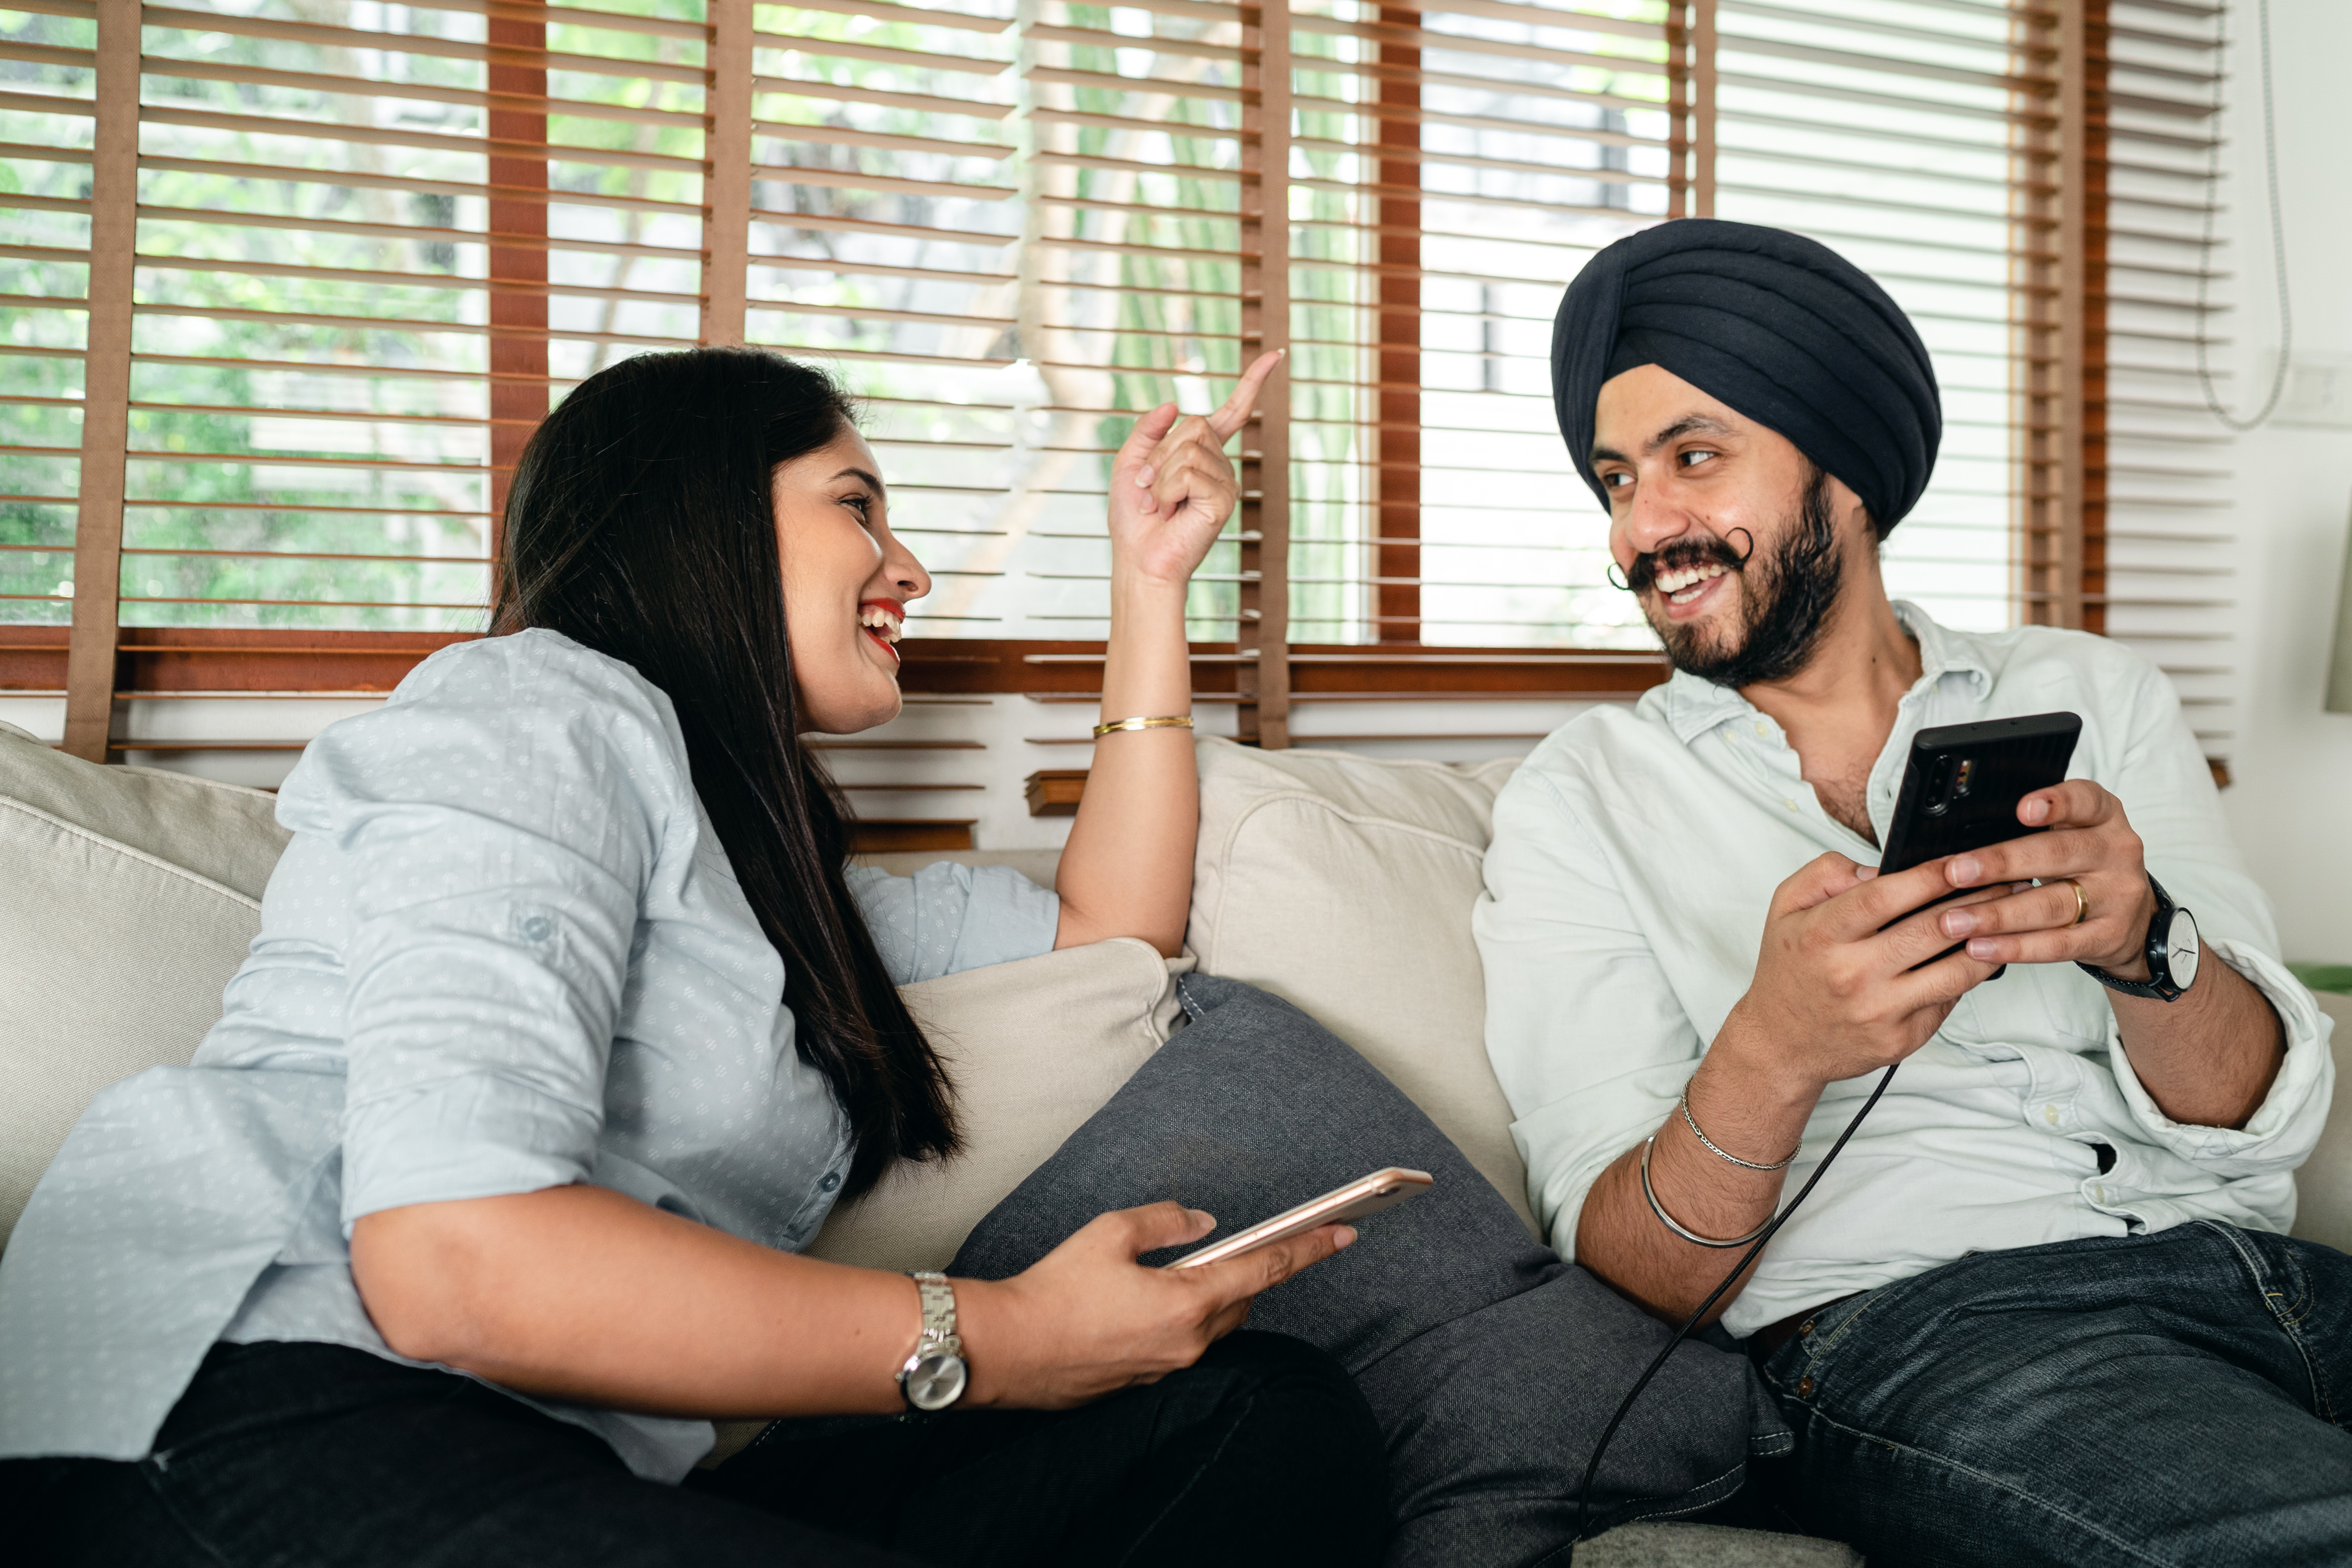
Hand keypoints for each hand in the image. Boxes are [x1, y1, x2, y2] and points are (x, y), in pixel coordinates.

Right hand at [951, 1200, 1351, 1410]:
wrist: (1009, 1350)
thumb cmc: (1055, 1291)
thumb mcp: (1110, 1233)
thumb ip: (1163, 1221)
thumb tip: (1200, 1223)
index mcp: (1187, 1302)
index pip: (1266, 1269)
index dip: (1308, 1248)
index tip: (1345, 1234)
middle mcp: (1188, 1342)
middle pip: (1242, 1300)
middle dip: (1248, 1271)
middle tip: (1244, 1246)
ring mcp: (1169, 1367)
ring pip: (1215, 1325)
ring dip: (1213, 1297)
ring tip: (1184, 1272)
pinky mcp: (1147, 1380)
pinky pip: (1185, 1345)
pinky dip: (1184, 1319)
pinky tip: (1151, 1304)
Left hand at [1105, 350, 1282, 588]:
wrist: (1138, 559)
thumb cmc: (1133, 517)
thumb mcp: (1129, 462)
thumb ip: (1148, 431)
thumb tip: (1174, 403)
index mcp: (1202, 453)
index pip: (1234, 412)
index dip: (1253, 382)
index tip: (1276, 355)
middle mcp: (1220, 465)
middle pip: (1194, 425)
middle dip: (1159, 453)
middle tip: (1147, 487)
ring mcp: (1225, 483)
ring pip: (1188, 449)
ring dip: (1159, 476)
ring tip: (1157, 504)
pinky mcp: (1224, 501)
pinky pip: (1190, 473)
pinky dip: (1167, 490)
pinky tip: (1169, 512)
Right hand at [1714, 853, 2012, 1096]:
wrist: (1782, 1043)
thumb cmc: (1789, 971)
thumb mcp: (1784, 908)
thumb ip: (1825, 874)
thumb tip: (1877, 869)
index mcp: (1822, 935)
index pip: (1884, 897)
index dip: (1930, 876)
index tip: (1962, 861)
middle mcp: (1851, 974)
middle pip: (1930, 930)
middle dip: (1976, 900)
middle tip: (2006, 880)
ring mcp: (1879, 1011)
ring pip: (1954, 971)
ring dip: (1989, 940)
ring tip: (2008, 917)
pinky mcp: (1901, 1039)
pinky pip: (1948, 1000)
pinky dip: (1968, 976)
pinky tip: (1981, 955)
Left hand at [1933, 780, 2160, 979]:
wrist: (2136, 919)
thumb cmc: (2086, 866)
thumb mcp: (2073, 834)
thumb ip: (2033, 828)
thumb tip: (1963, 842)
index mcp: (2104, 817)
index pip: (2085, 800)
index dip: (2055, 803)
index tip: (2022, 809)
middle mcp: (2116, 852)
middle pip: (2056, 854)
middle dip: (2001, 863)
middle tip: (1956, 872)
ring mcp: (2116, 897)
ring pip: (2051, 905)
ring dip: (1997, 914)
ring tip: (1955, 920)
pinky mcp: (2108, 936)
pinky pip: (2057, 944)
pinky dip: (2015, 947)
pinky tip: (1981, 947)